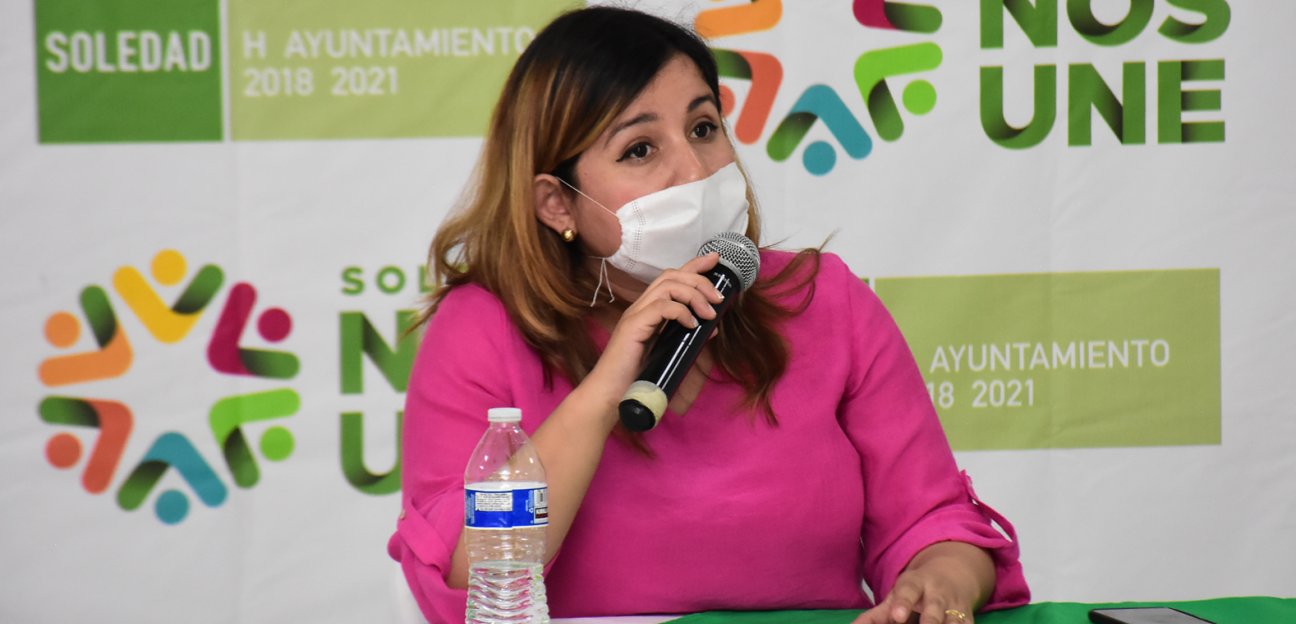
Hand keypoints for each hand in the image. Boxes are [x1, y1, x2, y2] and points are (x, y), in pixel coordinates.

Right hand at [588, 252, 725, 387]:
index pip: (671, 278)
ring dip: (694, 295)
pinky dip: (680, 312)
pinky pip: (661, 307)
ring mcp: (635, 315)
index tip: (716, 259)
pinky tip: (692, 325)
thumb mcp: (669, 352)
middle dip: (699, 279)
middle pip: (671, 276)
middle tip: (719, 297)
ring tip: (709, 314)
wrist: (610, 395)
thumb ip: (687, 338)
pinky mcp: (633, 326)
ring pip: (667, 286)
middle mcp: (640, 307)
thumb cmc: (637, 377)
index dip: (694, 265)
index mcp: (648, 310)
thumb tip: (711, 328)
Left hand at [852, 542, 993, 623]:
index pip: (908, 591)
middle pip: (935, 609)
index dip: (902, 603)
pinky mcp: (969, 620)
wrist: (954, 575)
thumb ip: (875, 615)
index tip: (896, 616)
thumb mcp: (896, 596)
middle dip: (929, 622)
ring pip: (955, 623)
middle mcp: (939, 594)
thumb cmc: (916, 591)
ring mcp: (956, 608)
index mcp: (916, 584)